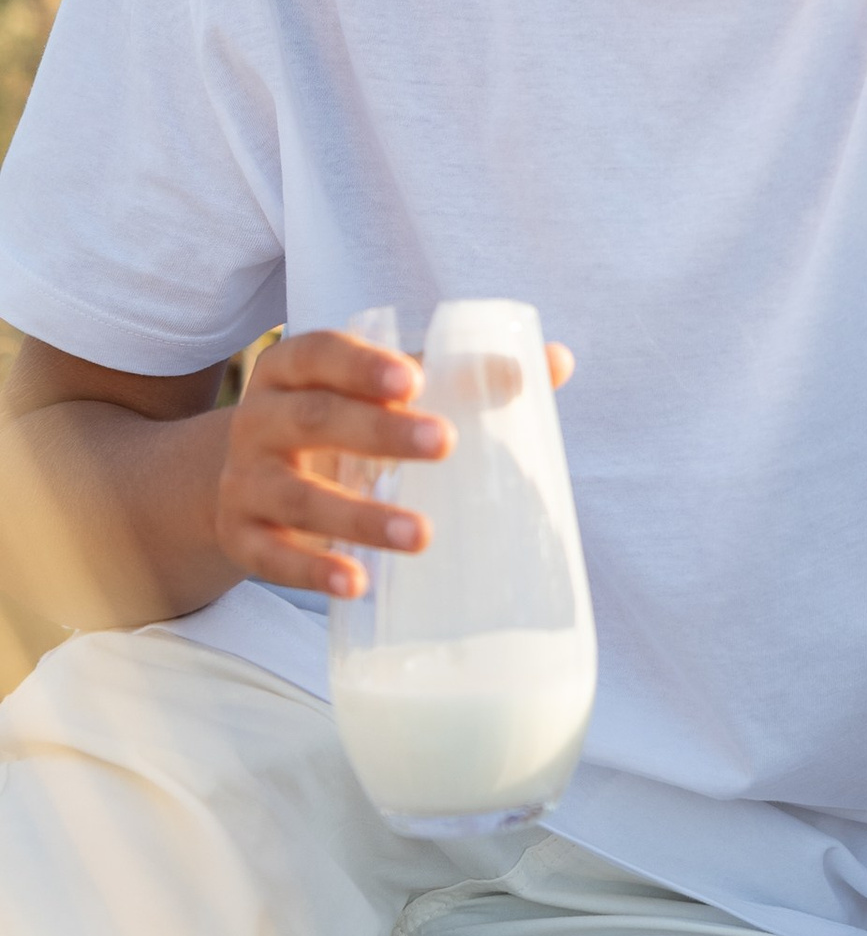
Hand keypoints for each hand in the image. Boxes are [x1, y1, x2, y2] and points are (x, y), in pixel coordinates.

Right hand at [210, 329, 574, 595]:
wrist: (245, 479)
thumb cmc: (340, 421)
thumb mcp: (381, 391)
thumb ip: (459, 375)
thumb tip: (557, 362)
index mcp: (294, 368)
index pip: (321, 353)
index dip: (363, 364)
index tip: (415, 378)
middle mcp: (259, 419)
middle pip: (315, 420)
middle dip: (378, 432)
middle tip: (444, 443)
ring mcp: (243, 480)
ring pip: (295, 496)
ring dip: (358, 517)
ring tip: (421, 535)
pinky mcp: (241, 535)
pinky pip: (270, 557)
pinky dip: (311, 571)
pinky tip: (357, 583)